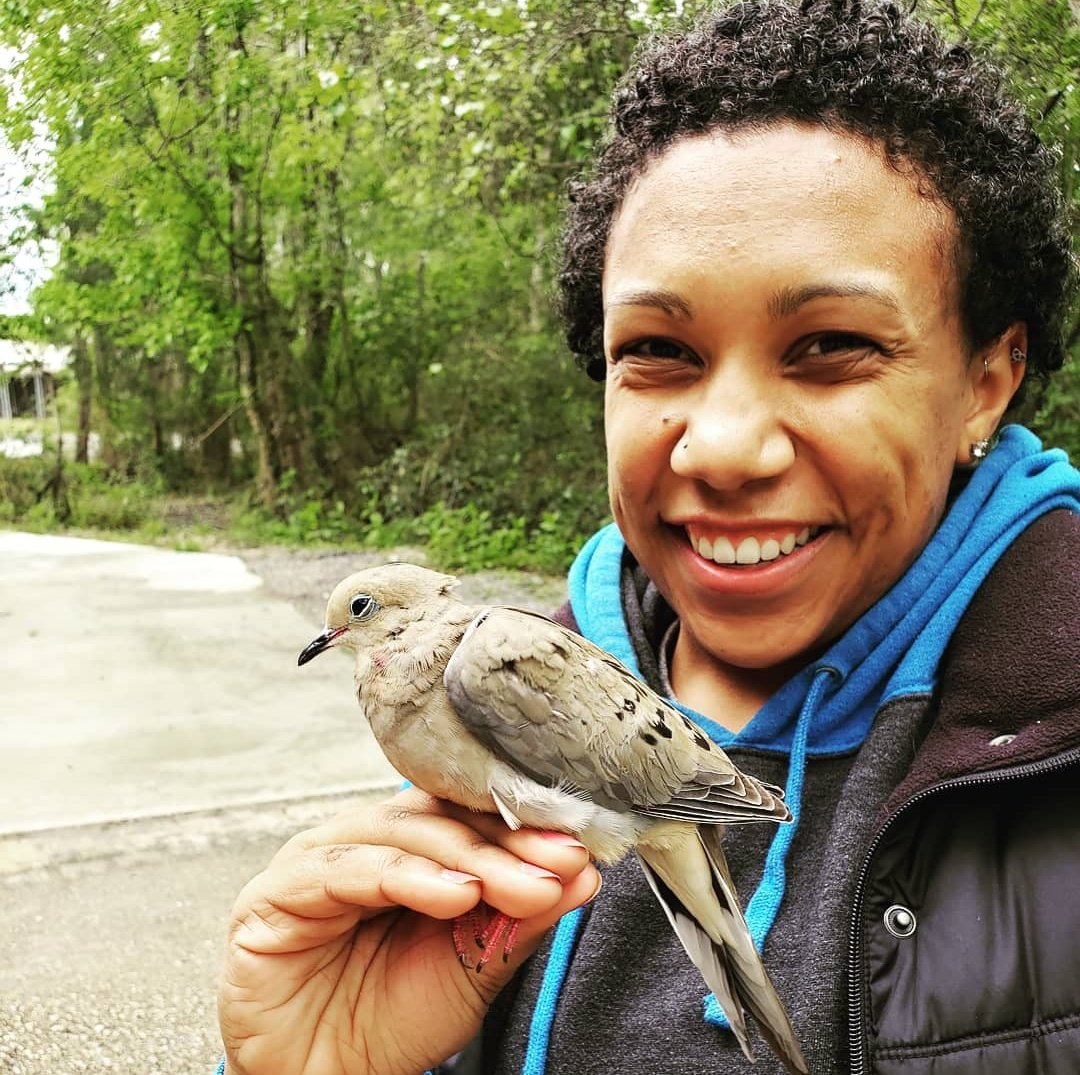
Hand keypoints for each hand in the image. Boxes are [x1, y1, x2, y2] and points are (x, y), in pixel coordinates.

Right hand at [218, 787, 600, 1074]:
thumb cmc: (390, 1020)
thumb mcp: (475, 967)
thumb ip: (520, 918)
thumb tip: (583, 873)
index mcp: (408, 846)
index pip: (469, 813)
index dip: (524, 826)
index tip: (580, 848)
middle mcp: (362, 840)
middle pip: (439, 814)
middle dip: (505, 842)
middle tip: (559, 864)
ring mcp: (317, 858)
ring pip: (399, 832)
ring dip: (467, 857)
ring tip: (518, 886)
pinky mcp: (275, 892)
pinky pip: (345, 868)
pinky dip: (406, 875)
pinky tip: (455, 894)